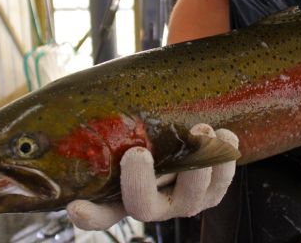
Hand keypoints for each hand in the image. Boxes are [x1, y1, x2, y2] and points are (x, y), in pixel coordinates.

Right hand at [67, 123, 238, 230]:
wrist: (189, 130)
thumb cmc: (150, 127)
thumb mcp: (132, 123)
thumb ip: (118, 115)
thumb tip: (100, 85)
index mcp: (125, 193)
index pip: (100, 213)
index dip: (88, 215)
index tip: (75, 206)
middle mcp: (153, 203)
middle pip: (142, 207)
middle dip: (139, 183)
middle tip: (138, 152)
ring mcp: (183, 201)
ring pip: (190, 197)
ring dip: (196, 165)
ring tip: (201, 130)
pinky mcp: (212, 192)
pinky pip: (221, 183)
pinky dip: (225, 159)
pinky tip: (225, 135)